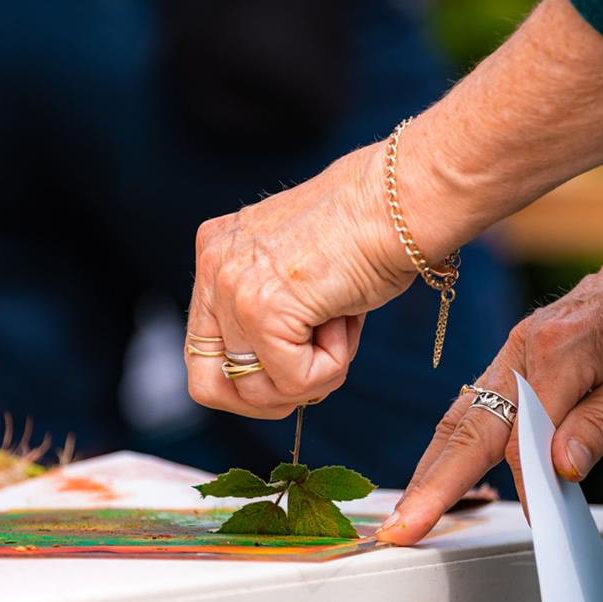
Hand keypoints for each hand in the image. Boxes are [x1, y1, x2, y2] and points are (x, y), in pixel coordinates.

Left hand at [185, 145, 421, 418]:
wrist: (400, 202)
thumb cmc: (370, 232)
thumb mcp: (297, 272)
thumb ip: (270, 312)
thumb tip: (272, 378)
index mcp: (217, 253)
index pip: (201, 353)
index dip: (248, 381)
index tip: (292, 373)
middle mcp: (214, 267)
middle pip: (209, 386)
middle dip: (267, 398)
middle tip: (312, 377)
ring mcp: (235, 289)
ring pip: (256, 391)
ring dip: (310, 378)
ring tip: (339, 328)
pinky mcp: (265, 310)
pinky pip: (295, 383)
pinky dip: (332, 368)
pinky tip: (347, 320)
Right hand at [376, 205, 602, 544]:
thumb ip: (600, 422)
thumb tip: (562, 469)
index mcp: (558, 352)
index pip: (525, 438)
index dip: (527, 487)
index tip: (535, 526)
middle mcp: (521, 348)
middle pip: (469, 429)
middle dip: (433, 485)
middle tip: (401, 529)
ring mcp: (511, 349)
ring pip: (460, 416)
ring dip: (430, 467)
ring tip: (408, 510)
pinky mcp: (512, 354)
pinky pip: (472, 404)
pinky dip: (449, 444)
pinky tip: (437, 470)